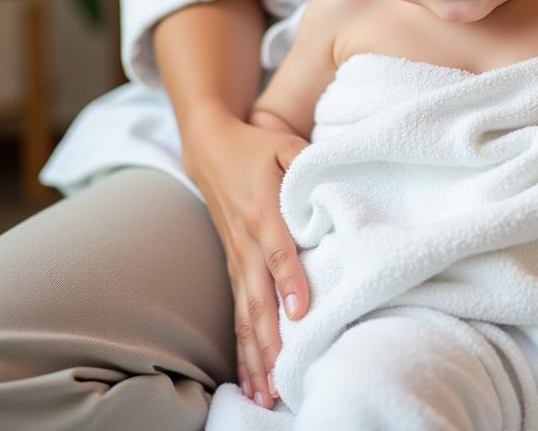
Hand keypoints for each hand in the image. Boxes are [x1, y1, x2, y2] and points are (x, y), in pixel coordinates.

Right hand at [181, 106, 309, 409]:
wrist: (211, 148)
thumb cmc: (258, 147)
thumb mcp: (286, 144)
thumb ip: (306, 164)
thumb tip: (326, 185)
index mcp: (263, 210)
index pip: (278, 251)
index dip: (290, 280)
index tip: (301, 312)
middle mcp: (247, 241)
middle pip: (258, 297)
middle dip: (271, 340)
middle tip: (286, 377)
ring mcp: (237, 258)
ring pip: (246, 314)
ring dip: (256, 355)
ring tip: (268, 394)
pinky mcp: (233, 266)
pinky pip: (237, 313)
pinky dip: (243, 349)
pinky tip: (251, 380)